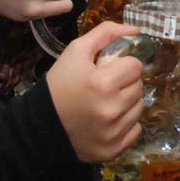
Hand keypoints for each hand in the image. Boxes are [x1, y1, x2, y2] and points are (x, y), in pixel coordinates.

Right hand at [46, 22, 144, 162]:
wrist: (39, 124)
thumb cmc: (59, 84)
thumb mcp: (76, 51)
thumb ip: (106, 33)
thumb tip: (136, 30)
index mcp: (102, 83)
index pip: (136, 66)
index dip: (123, 65)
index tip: (109, 70)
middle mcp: (111, 110)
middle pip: (139, 87)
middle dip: (125, 83)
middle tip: (106, 86)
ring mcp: (113, 133)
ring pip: (139, 108)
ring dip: (127, 103)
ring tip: (106, 102)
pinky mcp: (113, 150)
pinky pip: (135, 130)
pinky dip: (126, 124)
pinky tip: (108, 121)